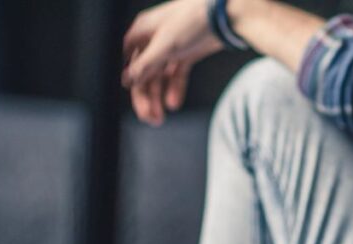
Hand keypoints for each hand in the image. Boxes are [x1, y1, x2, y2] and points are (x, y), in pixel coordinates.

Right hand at [121, 0, 223, 124]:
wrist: (225, 15)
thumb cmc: (193, 21)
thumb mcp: (166, 45)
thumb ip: (146, 64)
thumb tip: (127, 80)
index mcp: (143, 33)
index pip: (132, 65)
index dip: (134, 86)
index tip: (140, 106)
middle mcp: (154, 40)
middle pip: (146, 74)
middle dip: (147, 98)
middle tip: (151, 119)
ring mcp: (171, 47)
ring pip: (160, 76)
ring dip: (159, 97)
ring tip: (161, 117)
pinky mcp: (187, 52)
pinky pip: (176, 74)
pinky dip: (175, 89)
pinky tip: (174, 103)